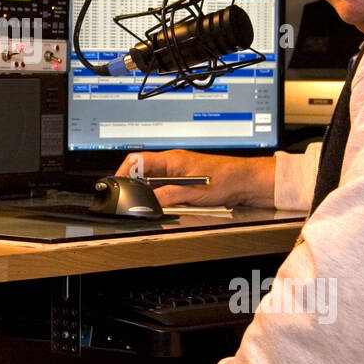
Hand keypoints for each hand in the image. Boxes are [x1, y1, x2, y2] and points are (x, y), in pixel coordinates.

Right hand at [115, 150, 276, 207]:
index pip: (137, 160)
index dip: (124, 172)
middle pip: (142, 172)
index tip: (118, 185)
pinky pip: (165, 188)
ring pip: (153, 182)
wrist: (245, 182)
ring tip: (149, 203)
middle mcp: (172, 164)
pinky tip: (165, 204)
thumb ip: (167, 196)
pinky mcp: (185, 182)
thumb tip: (148, 203)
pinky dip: (161, 197)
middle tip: (130, 199)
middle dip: (134, 186)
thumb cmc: (226, 179)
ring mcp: (178, 172)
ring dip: (149, 193)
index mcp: (171, 159)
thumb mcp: (192, 192)